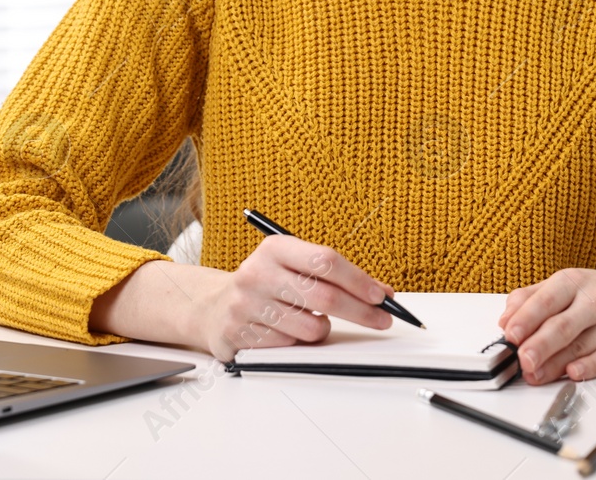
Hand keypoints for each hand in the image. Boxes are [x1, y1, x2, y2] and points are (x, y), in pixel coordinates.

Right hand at [193, 235, 393, 360]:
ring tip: (312, 321)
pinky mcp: (240, 334)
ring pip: (311, 328)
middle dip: (361, 312)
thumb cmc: (267, 284)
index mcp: (275, 248)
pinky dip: (298, 342)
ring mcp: (246, 304)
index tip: (381, 296)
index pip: (325, 261)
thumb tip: (382, 293)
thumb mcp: (296, 267)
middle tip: (381, 319)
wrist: (214, 306)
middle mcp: (258, 273)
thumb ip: (336, 277)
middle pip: (324, 297)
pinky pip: (290, 346)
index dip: (359, 280)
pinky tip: (287, 330)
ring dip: (322, 330)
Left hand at [498, 260, 595, 383]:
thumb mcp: (572, 284)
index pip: (545, 300)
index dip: (525, 318)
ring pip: (581, 346)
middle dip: (538, 344)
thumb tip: (506, 319)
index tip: (509, 334)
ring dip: (555, 364)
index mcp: (575, 281)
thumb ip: (535, 297)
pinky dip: (590, 367)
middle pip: (562, 325)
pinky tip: (573, 373)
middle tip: (521, 360)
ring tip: (535, 374)